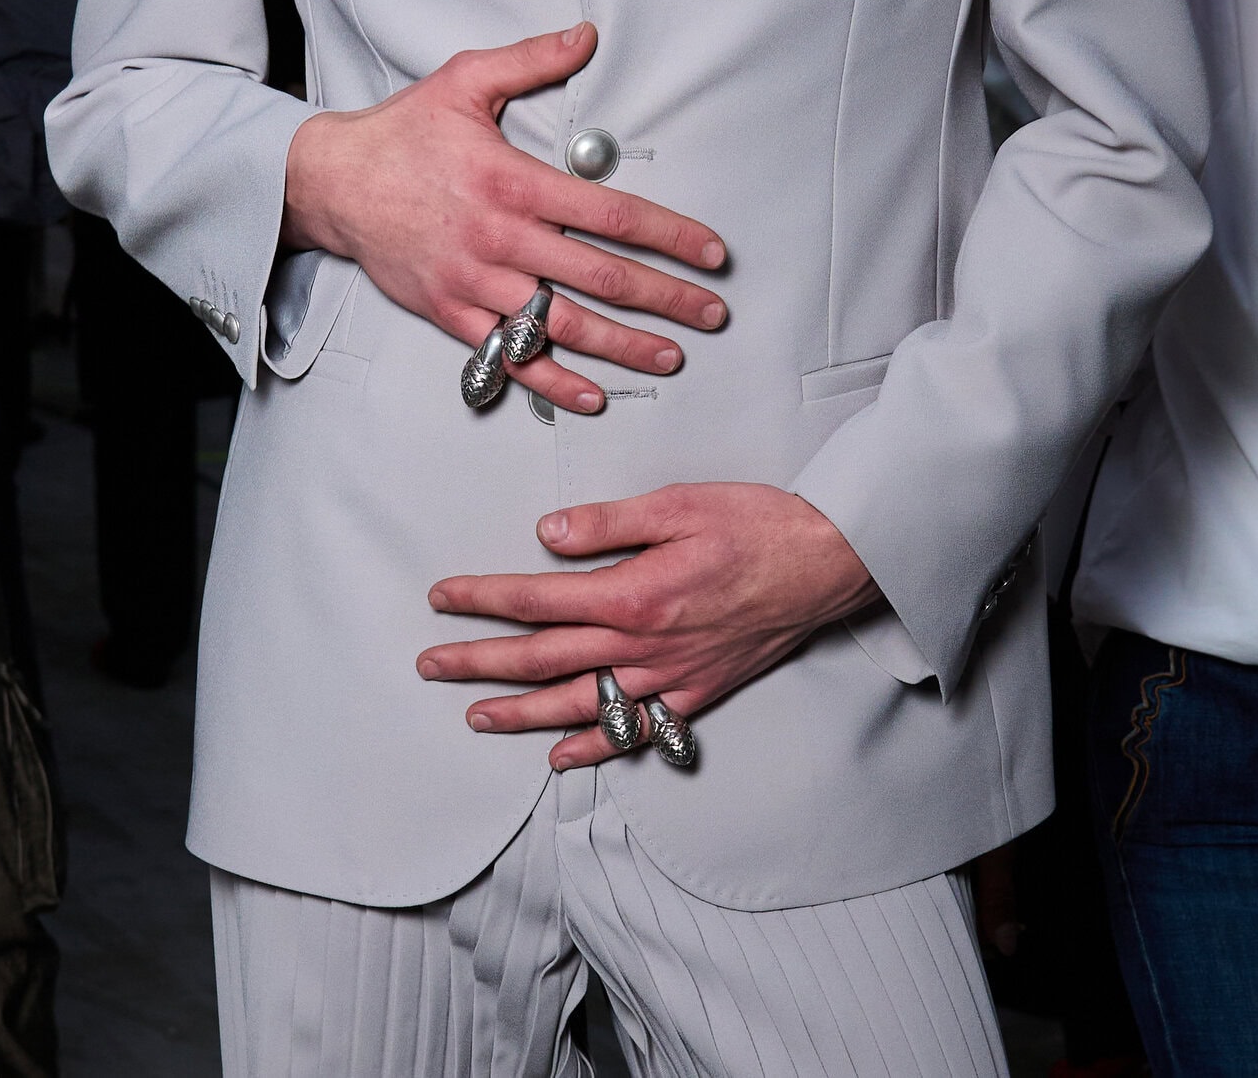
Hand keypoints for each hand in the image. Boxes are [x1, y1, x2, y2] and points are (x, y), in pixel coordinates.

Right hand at [280, 23, 727, 417]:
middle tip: (712, 312)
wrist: (332, 181)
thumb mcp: (465, 79)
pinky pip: (509, 357)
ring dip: (624, 346)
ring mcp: (476, 283)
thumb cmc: (403, 131)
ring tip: (671, 357)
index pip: (611, 215)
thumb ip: (532, 60)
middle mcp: (501, 239)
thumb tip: (587, 36)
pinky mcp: (450, 313)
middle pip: (600, 278)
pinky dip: (553, 380)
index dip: (669, 235)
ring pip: (563, 325)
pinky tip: (592, 393)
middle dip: (665, 299)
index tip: (711, 252)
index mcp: (513, 182)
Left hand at [416, 483, 876, 765]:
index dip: (483, 599)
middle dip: (480, 662)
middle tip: (431, 664)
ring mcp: (669, 679)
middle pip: (543, 661)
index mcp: (633, 594)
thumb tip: (547, 534)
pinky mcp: (695, 695)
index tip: (442, 596)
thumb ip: (607, 522)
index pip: (537, 599)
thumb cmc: (757, 524)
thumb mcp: (678, 502)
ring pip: (578, 706)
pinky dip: (592, 749)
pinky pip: (632, 733)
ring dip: (520, 713)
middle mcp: (644, 647)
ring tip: (475, 715)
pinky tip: (560, 756)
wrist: (826, 563)